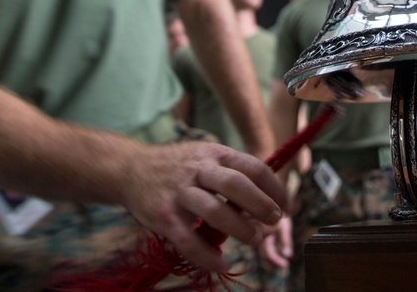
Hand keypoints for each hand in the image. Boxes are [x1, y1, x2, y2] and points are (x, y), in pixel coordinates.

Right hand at [120, 140, 286, 273]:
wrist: (129, 169)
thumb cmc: (176, 166)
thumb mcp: (205, 157)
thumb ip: (231, 174)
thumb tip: (267, 198)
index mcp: (214, 153)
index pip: (253, 167)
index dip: (275, 188)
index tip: (287, 206)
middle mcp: (197, 169)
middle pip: (237, 185)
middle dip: (261, 206)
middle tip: (274, 221)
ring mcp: (179, 192)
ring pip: (214, 210)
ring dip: (240, 229)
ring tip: (254, 240)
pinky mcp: (163, 216)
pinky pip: (189, 240)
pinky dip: (208, 255)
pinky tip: (222, 263)